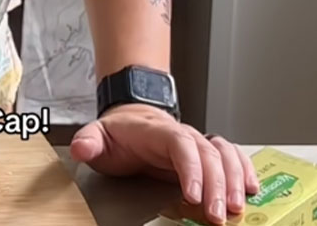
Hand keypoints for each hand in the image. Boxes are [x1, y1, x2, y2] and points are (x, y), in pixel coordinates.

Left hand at [70, 107, 258, 222]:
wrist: (132, 119)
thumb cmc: (119, 134)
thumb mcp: (98, 135)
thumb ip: (89, 141)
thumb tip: (81, 147)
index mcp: (158, 131)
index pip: (180, 143)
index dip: (190, 167)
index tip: (192, 194)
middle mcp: (183, 134)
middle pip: (207, 153)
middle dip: (216, 185)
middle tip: (218, 215)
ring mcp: (197, 142)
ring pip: (223, 154)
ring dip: (234, 179)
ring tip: (237, 208)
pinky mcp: (206, 153)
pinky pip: (231, 156)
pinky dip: (244, 170)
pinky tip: (252, 189)